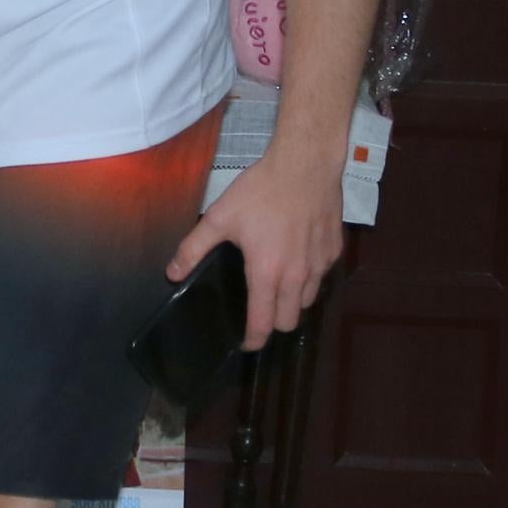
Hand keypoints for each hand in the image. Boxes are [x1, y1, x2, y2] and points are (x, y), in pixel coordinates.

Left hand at [175, 146, 346, 352]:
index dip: (253, 340)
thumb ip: (193, 248)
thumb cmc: (261, 191)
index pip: (263, 324)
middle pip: (289, 322)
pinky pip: (322, 275)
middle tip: (260, 308)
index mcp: (267, 273)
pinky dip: (310, 275)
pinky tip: (297, 256)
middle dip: (273, 323)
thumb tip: (172, 274)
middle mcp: (297, 277)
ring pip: (308, 301)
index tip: (246, 343)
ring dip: (293, 300)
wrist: (305, 164)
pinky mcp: (335, 250)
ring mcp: (320, 265)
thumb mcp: (220, 217)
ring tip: (279, 282)